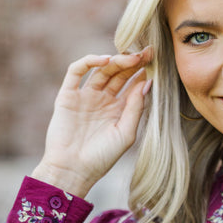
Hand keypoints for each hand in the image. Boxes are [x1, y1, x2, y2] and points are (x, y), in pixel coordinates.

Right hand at [31, 49, 152, 197]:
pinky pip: (76, 71)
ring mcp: (85, 96)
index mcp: (118, 110)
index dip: (142, 72)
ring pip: (101, 70)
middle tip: (146, 53)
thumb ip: (136, 108)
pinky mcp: (68, 95)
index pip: (132, 85)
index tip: (155, 61)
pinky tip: (105, 60)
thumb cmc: (102, 157)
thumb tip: (148, 82)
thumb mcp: (126, 133)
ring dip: (115, 61)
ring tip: (130, 57)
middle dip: (132, 62)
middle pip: (118, 74)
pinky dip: (89, 62)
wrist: (73, 169)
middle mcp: (103, 100)